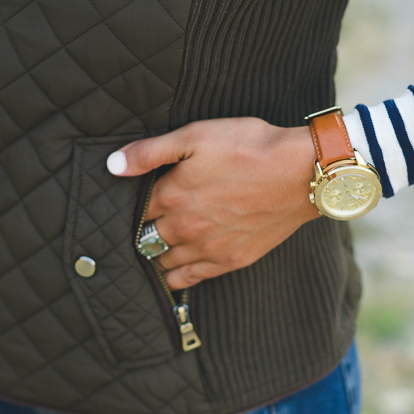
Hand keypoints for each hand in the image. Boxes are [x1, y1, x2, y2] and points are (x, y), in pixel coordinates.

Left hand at [107, 119, 319, 291]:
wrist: (301, 172)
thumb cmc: (250, 146)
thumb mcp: (196, 135)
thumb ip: (150, 152)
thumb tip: (113, 166)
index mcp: (171, 196)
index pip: (134, 210)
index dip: (127, 205)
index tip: (123, 204)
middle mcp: (184, 228)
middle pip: (145, 237)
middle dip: (138, 231)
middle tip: (133, 228)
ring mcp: (207, 248)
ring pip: (163, 260)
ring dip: (154, 254)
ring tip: (149, 248)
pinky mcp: (230, 260)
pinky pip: (190, 278)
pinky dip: (175, 278)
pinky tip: (169, 274)